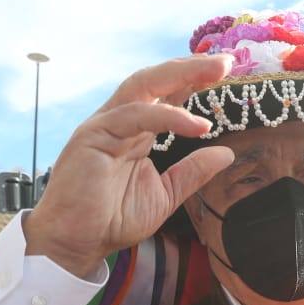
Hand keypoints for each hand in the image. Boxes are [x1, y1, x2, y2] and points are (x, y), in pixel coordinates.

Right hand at [23, 55, 235, 276]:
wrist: (75, 243)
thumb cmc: (112, 220)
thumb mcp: (165, 194)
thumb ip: (192, 172)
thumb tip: (228, 153)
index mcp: (136, 132)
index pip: (167, 95)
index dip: (194, 80)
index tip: (227, 72)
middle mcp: (120, 121)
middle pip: (156, 80)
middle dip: (191, 67)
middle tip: (226, 61)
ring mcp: (105, 125)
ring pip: (144, 85)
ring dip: (181, 74)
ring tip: (215, 72)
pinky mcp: (93, 135)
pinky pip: (135, 115)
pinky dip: (167, 116)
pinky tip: (196, 126)